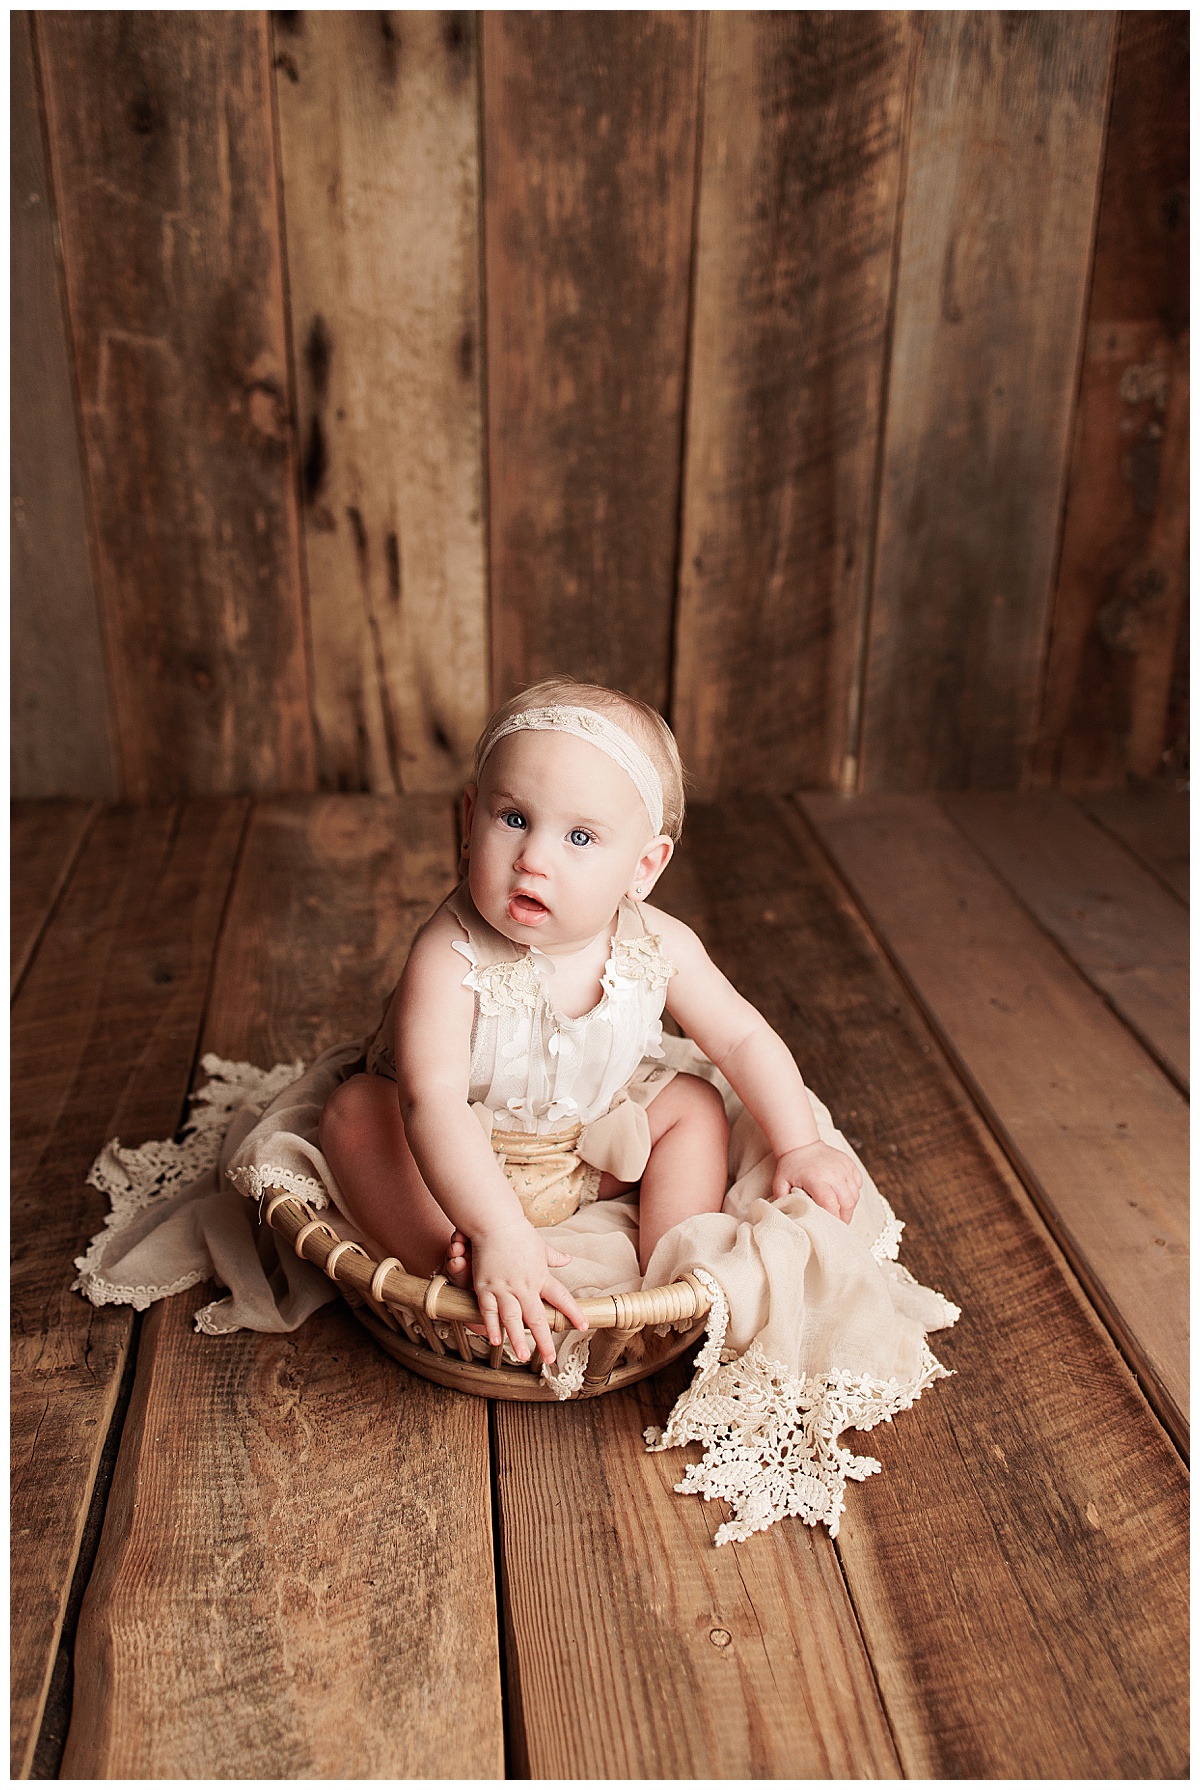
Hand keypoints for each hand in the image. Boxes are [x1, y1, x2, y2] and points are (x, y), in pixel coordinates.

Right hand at [469, 1217, 588, 1364]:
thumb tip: (568, 1259)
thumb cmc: (518, 1232)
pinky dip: (492, 1326)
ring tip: (524, 1356)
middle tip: (550, 1359)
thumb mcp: (540, 1246)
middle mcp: (525, 1286)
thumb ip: (553, 1257)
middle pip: (538, 1317)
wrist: (496, 1222)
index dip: (573, 1313)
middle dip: (544, 1340)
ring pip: (513, 1319)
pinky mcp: (486, 1286)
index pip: (561, 1298)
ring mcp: (505, 1287)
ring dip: (519, 1340)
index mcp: (541, 1276)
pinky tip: (495, 1341)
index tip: (583, 1327)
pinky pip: (489, 1311)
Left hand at [772, 1141, 861, 1223]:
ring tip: (841, 1211)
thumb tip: (789, 1217)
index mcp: (816, 1179)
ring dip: (849, 1206)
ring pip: (855, 1195)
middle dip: (845, 1217)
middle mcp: (833, 1173)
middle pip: (847, 1202)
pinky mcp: (850, 1164)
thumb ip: (783, 1200)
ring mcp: (844, 1168)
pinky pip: (858, 1184)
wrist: (802, 1143)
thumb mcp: (780, 1183)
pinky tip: (843, 1196)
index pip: (830, 1203)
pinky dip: (853, 1193)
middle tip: (839, 1225)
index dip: (833, 1218)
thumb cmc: (791, 1166)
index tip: (831, 1227)